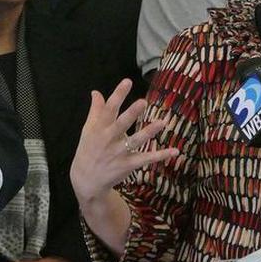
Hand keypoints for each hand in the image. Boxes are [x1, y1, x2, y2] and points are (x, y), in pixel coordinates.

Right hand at [70, 79, 178, 206]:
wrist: (85, 179)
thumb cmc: (88, 150)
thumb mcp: (88, 129)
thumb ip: (95, 110)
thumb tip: (96, 92)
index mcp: (100, 128)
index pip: (109, 109)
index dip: (118, 95)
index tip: (127, 81)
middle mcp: (109, 139)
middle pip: (121, 124)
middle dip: (131, 113)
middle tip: (143, 101)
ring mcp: (119, 153)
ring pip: (135, 141)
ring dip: (149, 132)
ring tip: (163, 122)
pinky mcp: (128, 165)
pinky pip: (146, 159)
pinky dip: (160, 155)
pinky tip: (174, 151)